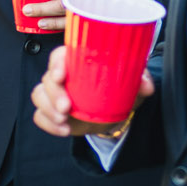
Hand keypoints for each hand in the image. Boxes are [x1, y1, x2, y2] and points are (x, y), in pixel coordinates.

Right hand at [31, 44, 153, 138]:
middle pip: (47, 78)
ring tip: (64, 120)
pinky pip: (39, 116)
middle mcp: (63, 75)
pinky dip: (48, 124)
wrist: (113, 115)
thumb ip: (140, 80)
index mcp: (79, 61)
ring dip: (48, 108)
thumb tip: (147, 85)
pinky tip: (64, 130)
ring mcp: (54, 94)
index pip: (60, 55)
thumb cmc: (119, 91)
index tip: (61, 75)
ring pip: (39, 95)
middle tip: (66, 107)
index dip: (56, 63)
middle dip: (53, 93)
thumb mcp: (132, 84)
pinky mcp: (51, 112)